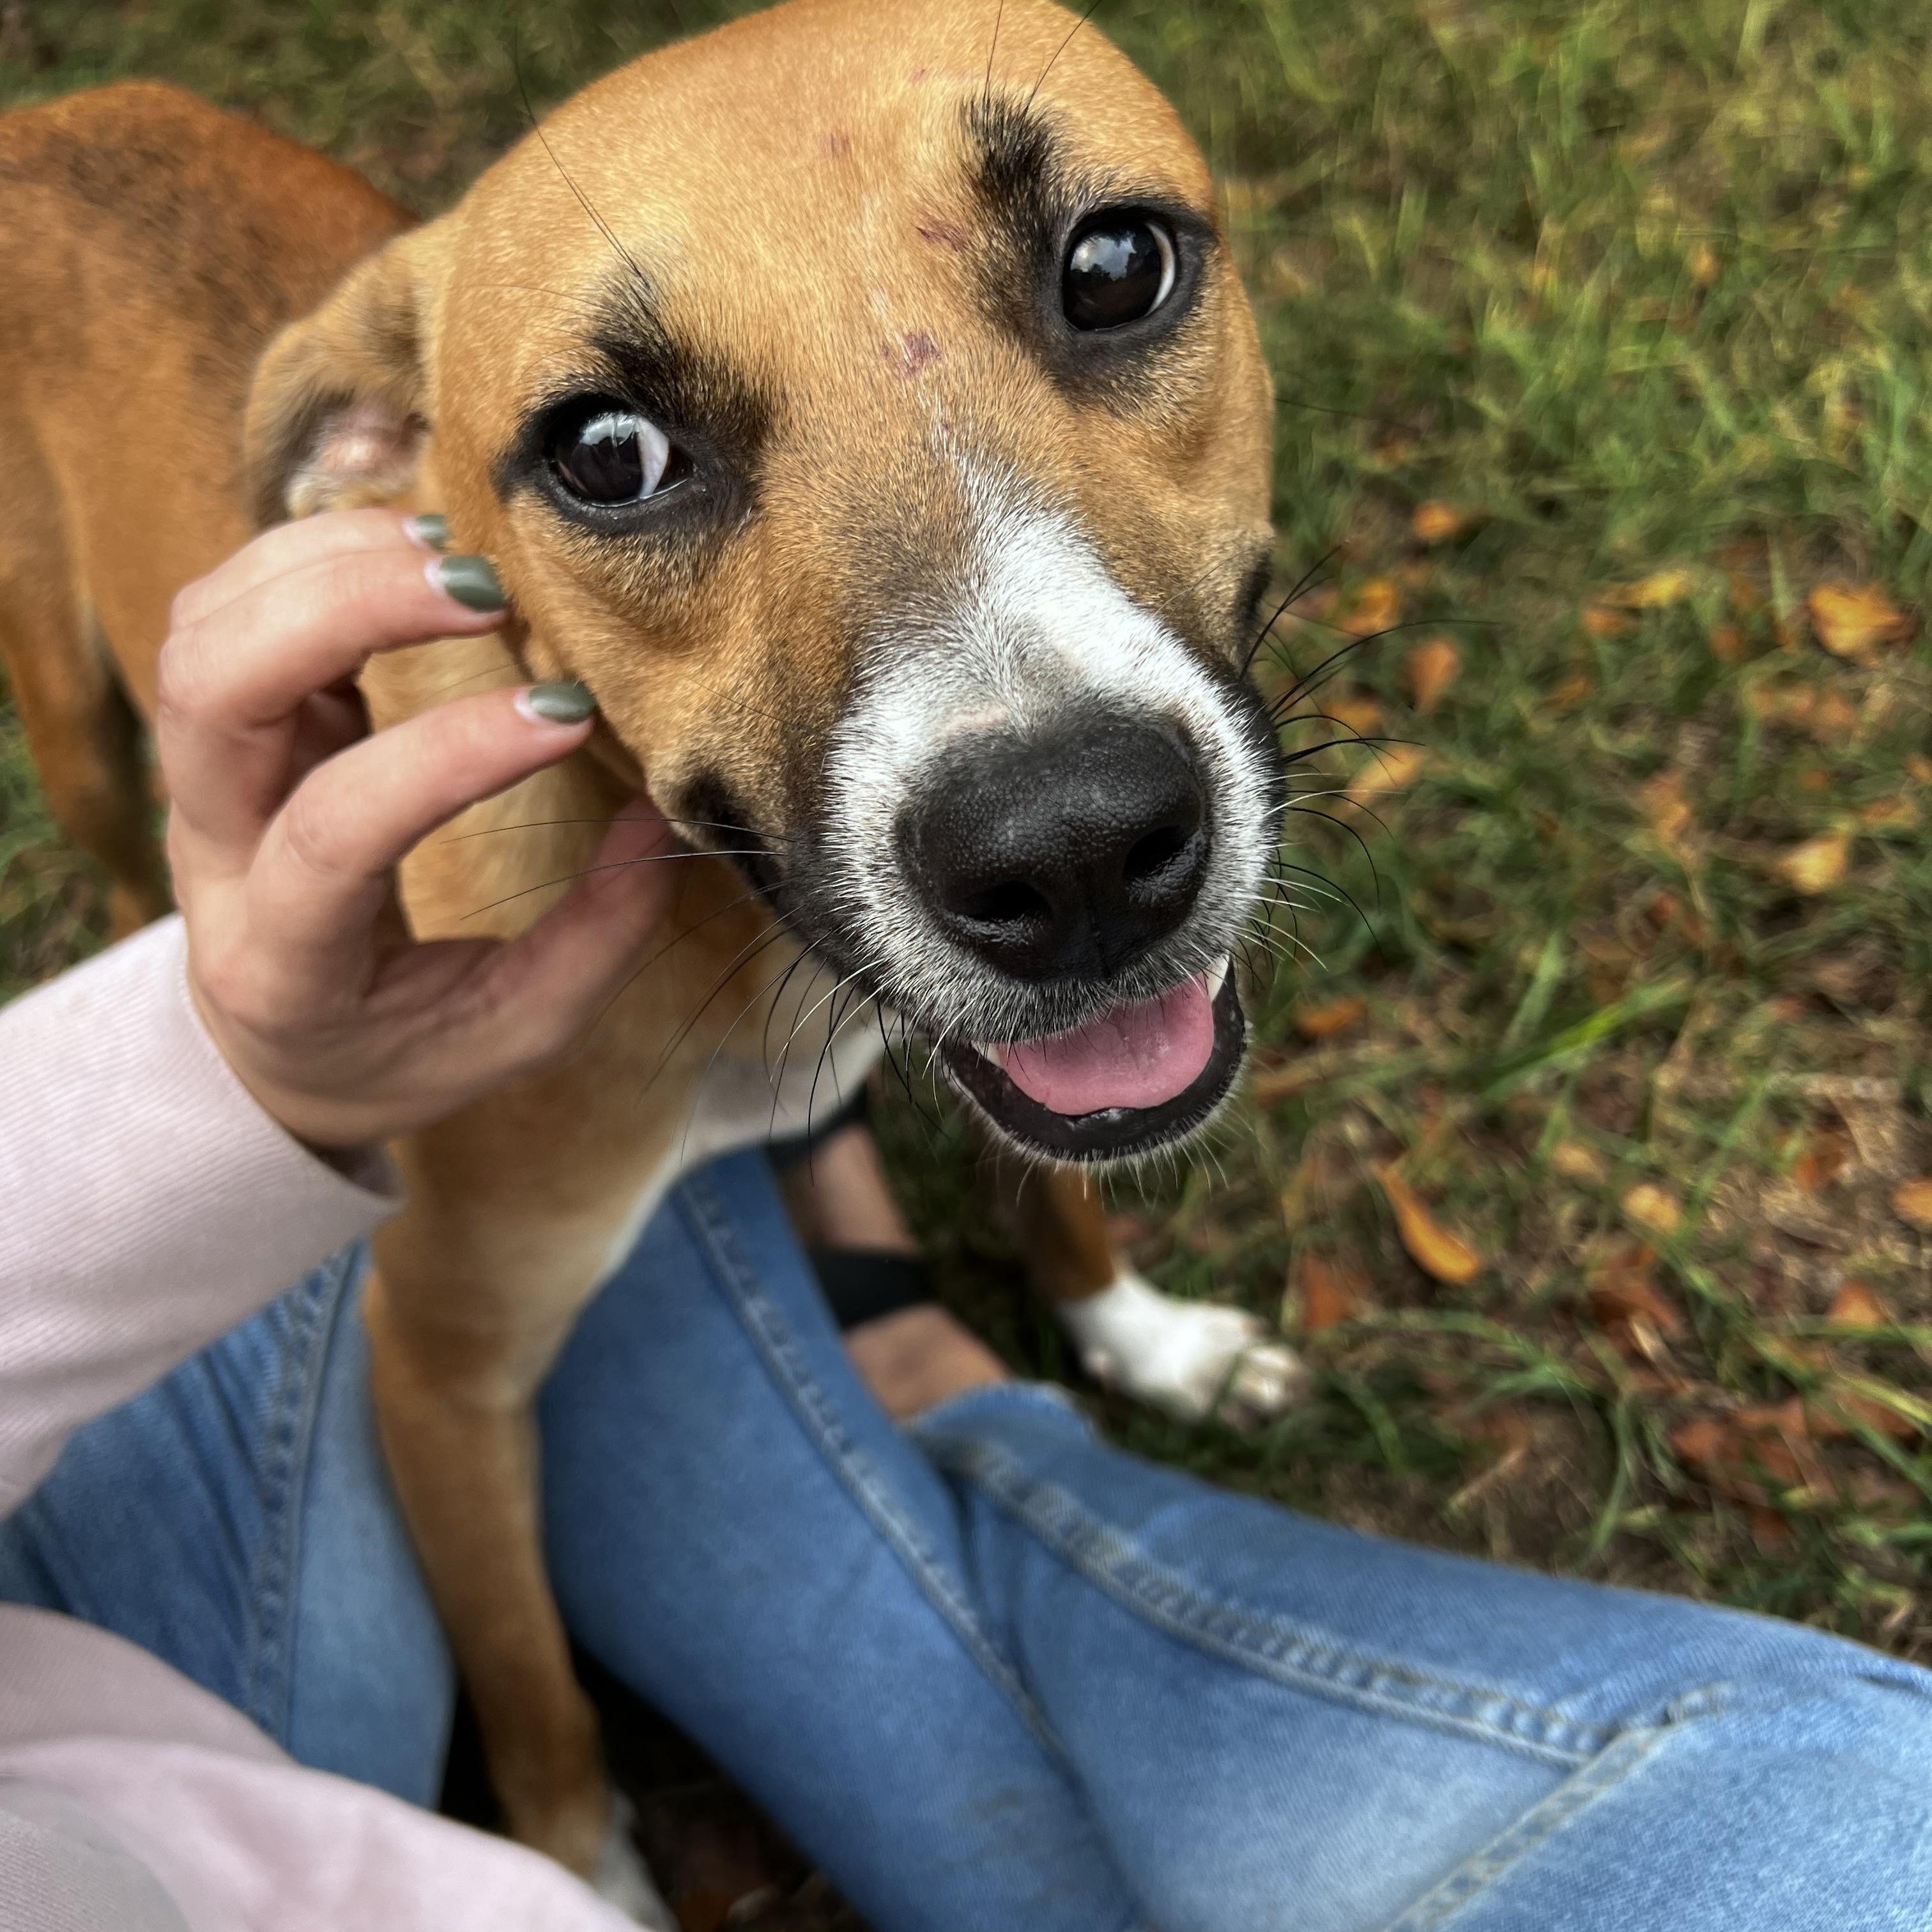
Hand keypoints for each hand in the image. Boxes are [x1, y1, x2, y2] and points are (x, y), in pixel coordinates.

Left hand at [158, 510, 675, 1148]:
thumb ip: (592, 941)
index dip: (449, 756)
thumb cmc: (396, 1049)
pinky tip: (409, 553)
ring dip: (326, 563)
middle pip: (212, 690)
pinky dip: (311, 554)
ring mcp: (200, 778)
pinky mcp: (224, 724)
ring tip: (457, 557)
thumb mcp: (511, 1034)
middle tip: (487, 595)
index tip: (568, 716)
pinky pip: (226, 605)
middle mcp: (210, 855)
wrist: (269, 1052)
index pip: (335, 829)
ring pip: (204, 627)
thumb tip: (660, 816)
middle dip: (345, 608)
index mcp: (281, 958)